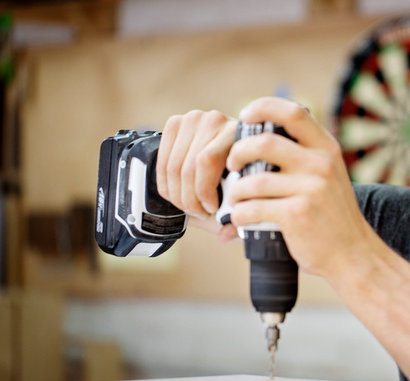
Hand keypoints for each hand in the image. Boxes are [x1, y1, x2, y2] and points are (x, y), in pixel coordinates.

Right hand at [156, 110, 238, 239]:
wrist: (236, 144)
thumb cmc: (244, 171)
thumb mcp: (247, 187)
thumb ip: (239, 211)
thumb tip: (224, 234)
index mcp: (236, 131)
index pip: (206, 161)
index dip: (203, 191)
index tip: (212, 209)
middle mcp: (214, 119)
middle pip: (187, 166)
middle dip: (190, 198)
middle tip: (199, 212)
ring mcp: (193, 118)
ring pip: (172, 166)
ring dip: (177, 194)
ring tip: (190, 206)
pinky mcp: (175, 123)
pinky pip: (162, 161)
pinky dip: (166, 184)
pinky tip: (177, 194)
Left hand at [227, 97, 376, 276]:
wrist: (353, 255)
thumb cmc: (332, 217)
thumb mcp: (329, 177)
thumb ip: (303, 158)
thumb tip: (255, 142)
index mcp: (327, 149)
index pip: (293, 112)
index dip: (263, 107)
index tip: (244, 115)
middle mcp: (321, 164)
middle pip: (264, 143)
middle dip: (238, 153)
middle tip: (232, 165)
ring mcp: (311, 189)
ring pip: (253, 181)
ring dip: (236, 192)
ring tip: (237, 201)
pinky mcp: (297, 214)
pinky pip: (253, 208)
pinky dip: (240, 215)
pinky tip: (242, 219)